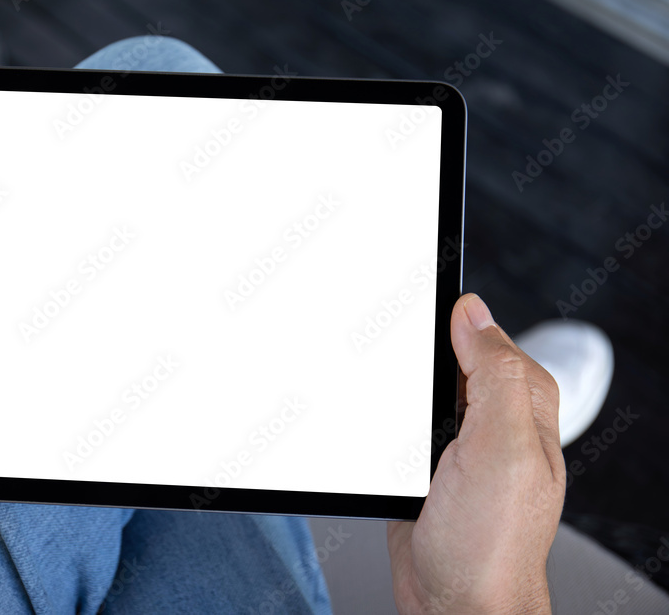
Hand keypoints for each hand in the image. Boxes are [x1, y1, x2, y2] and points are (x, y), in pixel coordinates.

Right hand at [387, 294, 563, 613]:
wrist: (454, 605)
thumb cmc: (490, 545)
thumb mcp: (501, 448)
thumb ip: (494, 374)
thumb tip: (474, 312)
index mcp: (522, 407)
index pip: (485, 337)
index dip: (446, 325)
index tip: (408, 323)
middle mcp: (493, 422)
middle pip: (443, 361)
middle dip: (410, 364)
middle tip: (400, 398)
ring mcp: (456, 446)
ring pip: (414, 394)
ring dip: (390, 400)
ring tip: (390, 431)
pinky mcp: (423, 468)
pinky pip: (396, 428)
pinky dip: (378, 428)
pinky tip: (375, 444)